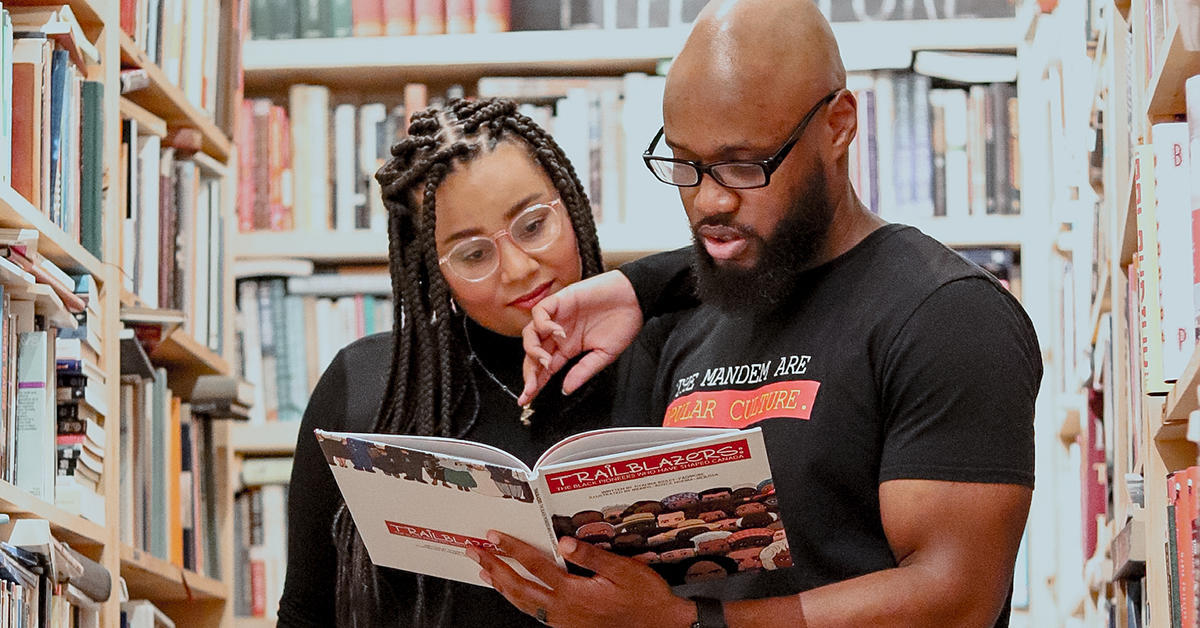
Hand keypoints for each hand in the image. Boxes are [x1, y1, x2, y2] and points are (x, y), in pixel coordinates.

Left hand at [468, 532, 694, 627]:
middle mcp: (563, 610)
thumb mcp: (623, 571)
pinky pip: (536, 612)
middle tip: (475, 553)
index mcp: (574, 593)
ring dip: (502, 586)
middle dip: (495, 569)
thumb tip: (563, 542)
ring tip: (486, 571)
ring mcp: (564, 622)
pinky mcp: (569, 627)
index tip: (495, 537)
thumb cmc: (646, 599)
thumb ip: (592, 556)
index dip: (513, 550)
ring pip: (523, 604)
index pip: (535, 566)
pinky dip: (519, 599)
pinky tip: (516, 591)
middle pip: (519, 589)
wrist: (661, 627)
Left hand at [519, 271, 643, 404]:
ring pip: (530, 334)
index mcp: (568, 348)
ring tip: (546, 361)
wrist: (636, 298)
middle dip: (529, 373)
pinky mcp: (560, 300)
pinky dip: (543, 324)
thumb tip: (566, 389)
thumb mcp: (604, 355)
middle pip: (533, 354)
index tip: (527, 399)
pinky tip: (557, 333)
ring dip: (533, 350)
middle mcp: (559, 334)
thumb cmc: (624, 323)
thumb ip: (583, 371)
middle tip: (531, 387)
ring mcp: (557, 317)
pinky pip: (540, 312)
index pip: (544, 368)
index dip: (535, 383)